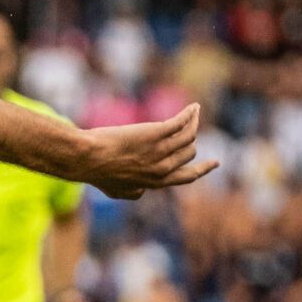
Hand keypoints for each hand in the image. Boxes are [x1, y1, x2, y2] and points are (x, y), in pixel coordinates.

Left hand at [76, 104, 218, 199]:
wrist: (86, 157)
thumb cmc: (96, 172)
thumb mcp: (116, 190)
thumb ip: (132, 193)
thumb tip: (141, 193)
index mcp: (155, 182)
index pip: (187, 177)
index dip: (203, 169)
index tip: (214, 162)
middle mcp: (163, 168)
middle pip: (189, 152)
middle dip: (190, 141)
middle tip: (188, 128)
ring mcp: (161, 150)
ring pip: (189, 135)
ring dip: (194, 122)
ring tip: (194, 113)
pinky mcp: (157, 133)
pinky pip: (181, 122)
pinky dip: (190, 114)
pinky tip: (193, 108)